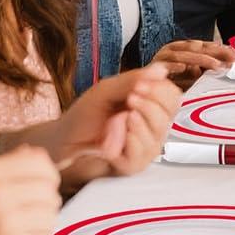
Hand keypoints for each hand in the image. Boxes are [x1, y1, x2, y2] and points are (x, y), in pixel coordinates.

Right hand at [0, 147, 61, 234]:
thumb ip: (0, 168)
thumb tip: (34, 152)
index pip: (40, 164)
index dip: (45, 176)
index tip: (39, 187)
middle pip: (49, 189)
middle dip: (42, 201)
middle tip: (26, 214)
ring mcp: (5, 224)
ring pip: (50, 214)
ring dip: (39, 223)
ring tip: (16, 232)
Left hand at [41, 64, 179, 179]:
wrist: (61, 142)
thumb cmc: (83, 116)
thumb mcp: (107, 91)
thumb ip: (133, 79)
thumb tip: (162, 69)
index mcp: (149, 108)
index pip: (172, 97)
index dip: (160, 90)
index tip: (139, 86)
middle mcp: (152, 128)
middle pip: (169, 114)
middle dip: (148, 104)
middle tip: (129, 100)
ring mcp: (144, 148)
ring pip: (158, 132)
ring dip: (136, 121)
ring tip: (115, 120)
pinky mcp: (134, 165)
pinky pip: (142, 152)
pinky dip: (128, 140)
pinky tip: (113, 138)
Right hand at [154, 39, 234, 90]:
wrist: (140, 91)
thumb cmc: (167, 84)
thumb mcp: (191, 77)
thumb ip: (204, 71)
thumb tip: (225, 66)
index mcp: (183, 50)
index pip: (204, 47)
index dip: (220, 49)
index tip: (234, 55)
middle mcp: (173, 50)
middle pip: (197, 48)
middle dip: (215, 52)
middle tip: (230, 58)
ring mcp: (162, 57)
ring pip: (184, 54)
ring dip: (201, 59)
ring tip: (215, 65)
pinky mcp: (152, 68)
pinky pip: (165, 66)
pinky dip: (174, 66)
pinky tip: (184, 68)